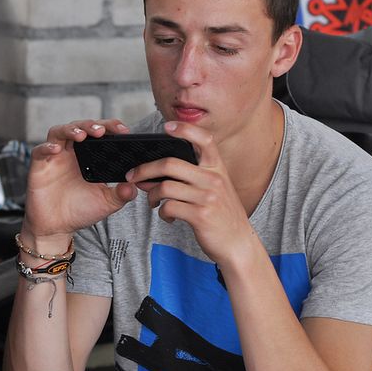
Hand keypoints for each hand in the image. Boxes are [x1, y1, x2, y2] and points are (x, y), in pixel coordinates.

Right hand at [21, 120, 137, 248]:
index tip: (123, 131)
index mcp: (89, 156)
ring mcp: (55, 158)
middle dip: (91, 125)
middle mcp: (72, 153)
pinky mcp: (39, 167)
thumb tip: (134, 186)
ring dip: (71, 130)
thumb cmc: (80, 211)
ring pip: (59, 132)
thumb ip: (122, 194)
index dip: (110, 127)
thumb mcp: (107, 203)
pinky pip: (39, 151)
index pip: (99, 134)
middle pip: (80, 127)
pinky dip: (46, 147)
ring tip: (82, 135)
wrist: (57, 228)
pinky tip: (56, 149)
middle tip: (102, 131)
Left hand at [126, 121, 256, 265]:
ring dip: (151, 195)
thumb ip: (193, 177)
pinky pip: (169, 207)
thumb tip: (155, 172)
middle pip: (170, 164)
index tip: (167, 127)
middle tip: (133, 176)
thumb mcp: (216, 188)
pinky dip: (162, 212)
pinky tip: (167, 216)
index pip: (204, 139)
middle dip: (145, 169)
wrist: (238, 243)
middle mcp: (214, 179)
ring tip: (152, 201)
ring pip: (165, 187)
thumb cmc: (222, 214)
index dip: (185, 129)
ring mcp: (207, 197)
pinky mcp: (200, 216)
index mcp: (218, 168)